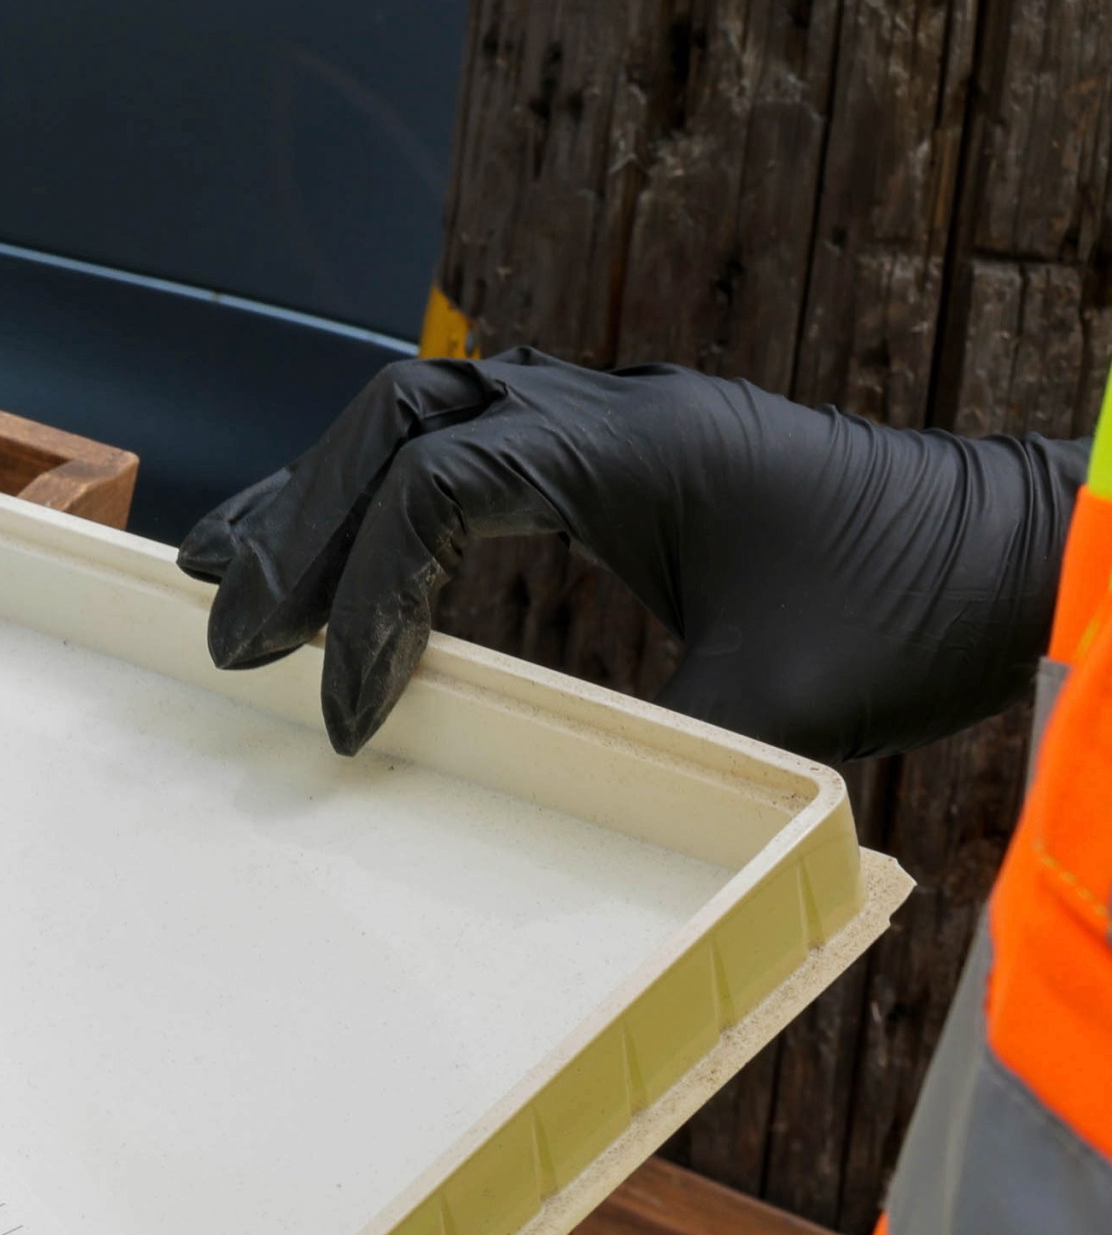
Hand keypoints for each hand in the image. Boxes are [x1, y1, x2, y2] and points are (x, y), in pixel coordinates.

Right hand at [178, 352, 1079, 760]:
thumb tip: (539, 826)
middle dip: (296, 524)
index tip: (343, 717)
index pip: (435, 491)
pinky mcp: (614, 451)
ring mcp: (606, 418)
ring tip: (221, 574)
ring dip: (317, 495)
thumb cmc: (910, 614)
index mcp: (631, 446)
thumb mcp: (777, 701)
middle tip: (232, 632)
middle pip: (390, 421)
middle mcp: (605, 409)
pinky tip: (329, 558)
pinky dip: (378, 496)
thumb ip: (649, 746)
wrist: (1012, 553)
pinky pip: (461, 443)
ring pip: (413, 417)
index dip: (365, 601)